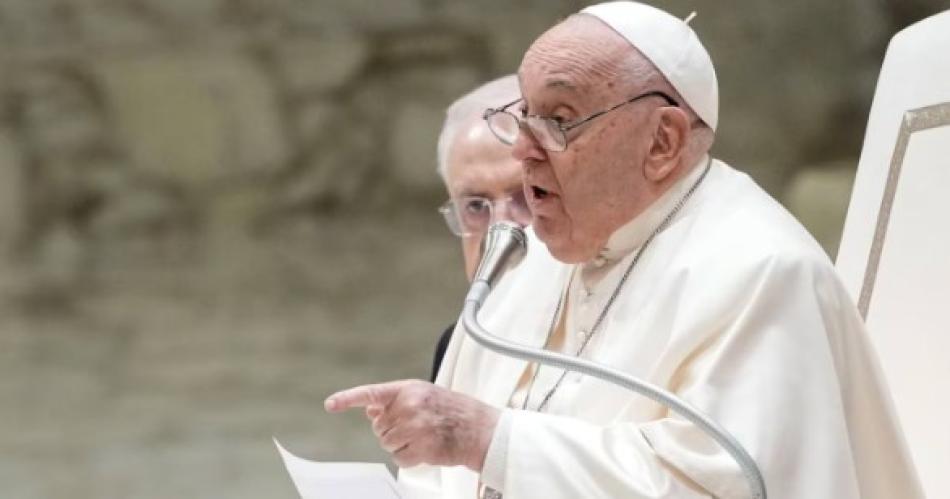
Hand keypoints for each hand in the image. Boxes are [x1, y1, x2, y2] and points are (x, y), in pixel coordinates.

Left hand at [325, 379, 499, 470]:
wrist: (480, 429)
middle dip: (393, 430)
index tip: (330, 404)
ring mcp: (416, 427)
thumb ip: (396, 400)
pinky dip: (409, 458)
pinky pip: (399, 458)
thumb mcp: (425, 395)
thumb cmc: (454, 411)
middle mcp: (410, 406)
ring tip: (423, 437)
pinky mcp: (421, 447)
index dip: (348, 398)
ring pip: (387, 444)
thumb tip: (370, 410)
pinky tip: (425, 448)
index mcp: (410, 389)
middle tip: (417, 427)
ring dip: (401, 445)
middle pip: (379, 427)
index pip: (372, 393)